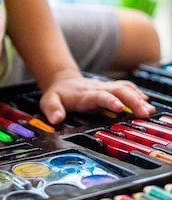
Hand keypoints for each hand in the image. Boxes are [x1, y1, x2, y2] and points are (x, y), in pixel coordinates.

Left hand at [39, 73, 154, 123]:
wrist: (62, 80)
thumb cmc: (58, 94)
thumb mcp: (49, 101)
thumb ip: (52, 109)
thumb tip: (56, 119)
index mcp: (84, 94)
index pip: (99, 96)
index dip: (109, 100)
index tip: (119, 107)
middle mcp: (98, 89)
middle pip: (118, 90)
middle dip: (132, 100)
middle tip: (144, 113)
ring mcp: (105, 87)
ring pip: (125, 88)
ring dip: (138, 98)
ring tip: (149, 111)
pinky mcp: (110, 88)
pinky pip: (126, 88)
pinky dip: (137, 94)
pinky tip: (147, 103)